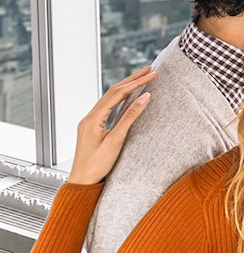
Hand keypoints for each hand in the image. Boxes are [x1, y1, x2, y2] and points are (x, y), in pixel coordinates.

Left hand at [67, 66, 156, 184]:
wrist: (82, 181)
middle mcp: (89, 117)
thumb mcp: (116, 140)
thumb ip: (130, 117)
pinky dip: (119, 97)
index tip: (151, 75)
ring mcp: (89, 121)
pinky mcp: (92, 127)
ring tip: (140, 78)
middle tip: (148, 70)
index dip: (136, 83)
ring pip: (109, 98)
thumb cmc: (97, 165)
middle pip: (112, 92)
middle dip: (131, 79)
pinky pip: (107, 106)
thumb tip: (144, 97)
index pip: (117, 94)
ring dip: (125, 86)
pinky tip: (127, 96)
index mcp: (93, 118)